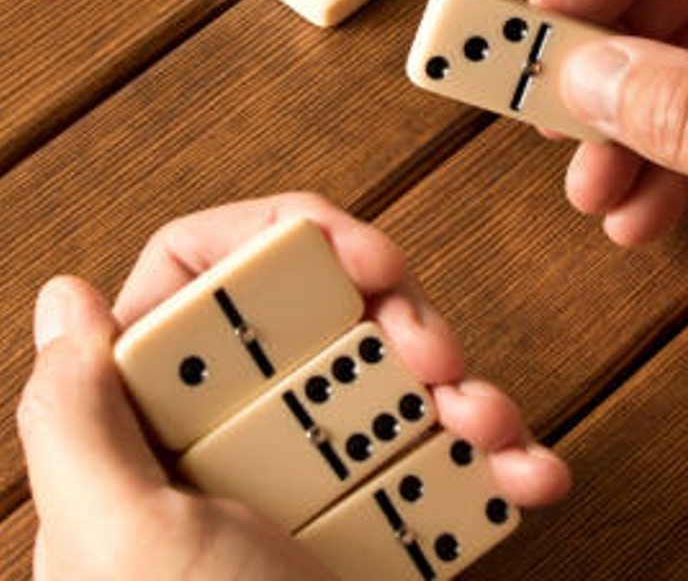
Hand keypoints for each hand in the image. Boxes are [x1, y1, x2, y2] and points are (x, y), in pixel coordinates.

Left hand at [18, 193, 569, 579]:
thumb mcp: (121, 544)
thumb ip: (73, 417)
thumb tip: (68, 295)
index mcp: (152, 423)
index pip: (203, 271)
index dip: (288, 234)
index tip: (368, 256)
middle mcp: (231, 432)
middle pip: (319, 306)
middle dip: (397, 312)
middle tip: (436, 353)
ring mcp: (312, 471)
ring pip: (392, 369)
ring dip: (462, 384)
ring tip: (489, 421)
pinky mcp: (378, 512)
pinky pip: (443, 452)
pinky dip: (497, 453)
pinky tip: (529, 471)